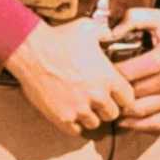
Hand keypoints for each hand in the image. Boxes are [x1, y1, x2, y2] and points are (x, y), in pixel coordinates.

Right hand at [4, 19, 135, 135]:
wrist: (31, 51)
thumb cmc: (60, 37)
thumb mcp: (89, 28)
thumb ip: (105, 33)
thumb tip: (111, 33)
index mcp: (109, 77)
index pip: (128, 99)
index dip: (123, 97)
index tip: (116, 94)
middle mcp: (97, 96)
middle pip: (112, 114)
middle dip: (107, 107)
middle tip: (98, 101)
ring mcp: (79, 108)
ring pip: (94, 123)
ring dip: (90, 116)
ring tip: (83, 106)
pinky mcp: (61, 117)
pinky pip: (75, 131)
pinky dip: (74, 125)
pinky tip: (70, 113)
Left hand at [110, 10, 159, 131]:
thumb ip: (133, 18)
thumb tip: (109, 34)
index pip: (125, 73)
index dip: (108, 73)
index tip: (100, 71)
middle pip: (131, 94)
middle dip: (113, 92)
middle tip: (101, 89)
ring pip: (140, 112)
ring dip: (121, 111)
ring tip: (110, 104)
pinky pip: (156, 123)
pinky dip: (137, 124)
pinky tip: (125, 120)